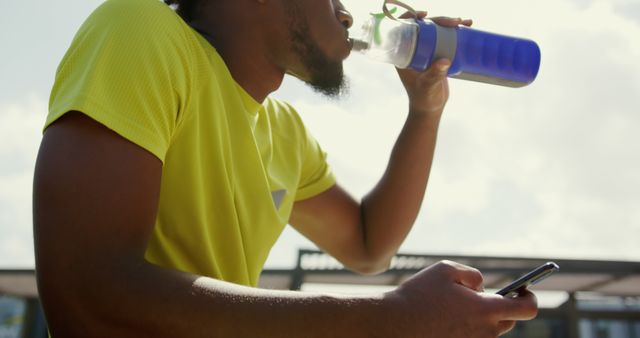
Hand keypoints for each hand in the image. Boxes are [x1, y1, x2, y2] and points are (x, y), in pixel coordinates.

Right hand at [384, 261, 537, 336]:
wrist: (394, 325)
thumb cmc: (419, 295)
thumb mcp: (446, 270)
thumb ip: (473, 275)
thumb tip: (482, 288)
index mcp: (486, 310)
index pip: (527, 309)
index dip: (529, 298)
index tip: (523, 291)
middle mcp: (484, 332)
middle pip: (507, 321)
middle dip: (499, 307)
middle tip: (478, 298)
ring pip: (488, 331)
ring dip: (479, 319)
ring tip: (454, 309)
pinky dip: (465, 329)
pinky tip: (445, 321)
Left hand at [396, 12, 472, 117]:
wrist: (430, 107)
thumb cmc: (423, 98)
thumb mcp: (427, 86)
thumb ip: (433, 75)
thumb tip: (444, 61)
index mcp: (403, 54)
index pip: (402, 29)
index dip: (411, 17)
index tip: (423, 15)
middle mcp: (413, 50)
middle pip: (424, 27)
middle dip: (439, 20)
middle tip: (454, 21)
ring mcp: (426, 51)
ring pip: (436, 31)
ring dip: (449, 23)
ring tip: (464, 22)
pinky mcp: (437, 55)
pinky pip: (445, 39)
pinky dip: (455, 32)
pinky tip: (466, 27)